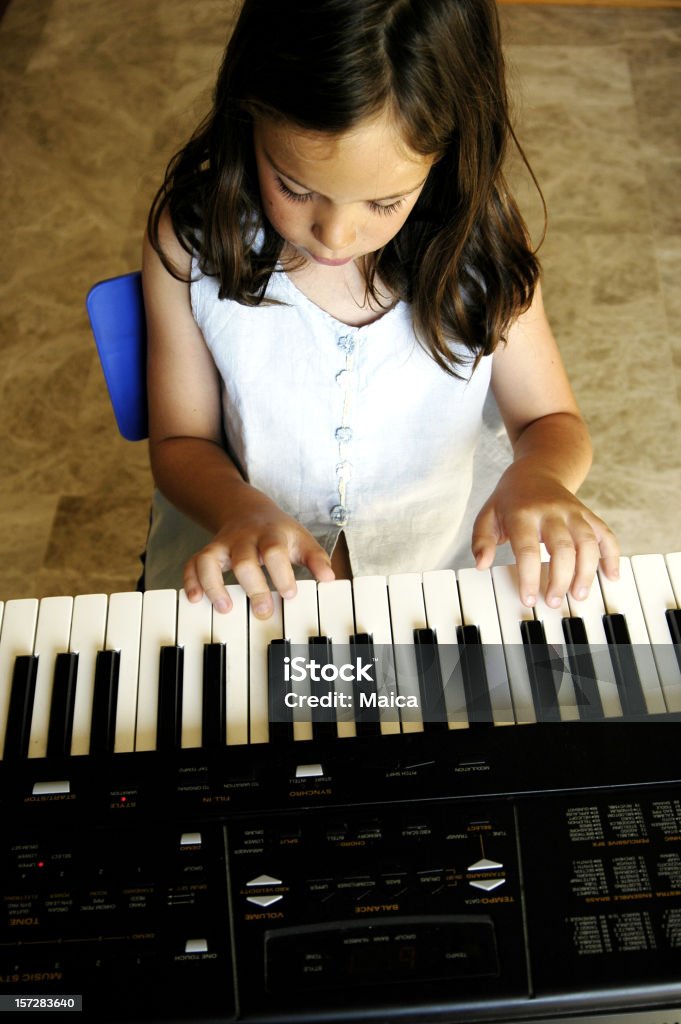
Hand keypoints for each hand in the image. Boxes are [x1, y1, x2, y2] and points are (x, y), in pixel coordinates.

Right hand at [183, 486, 334, 617]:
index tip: (290, 595)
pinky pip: (192, 563)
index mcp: (271, 535)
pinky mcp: (207, 552)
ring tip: (225, 608)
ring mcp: (223, 545)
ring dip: (214, 585)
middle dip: (253, 587)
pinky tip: (194, 599)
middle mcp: (244, 539)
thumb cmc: (279, 533)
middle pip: (244, 561)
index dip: (281, 573)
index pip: (274, 551)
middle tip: (263, 611)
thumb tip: (329, 578)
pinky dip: (190, 580)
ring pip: (209, 560)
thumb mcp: (301, 540)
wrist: (248, 510)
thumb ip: (316, 559)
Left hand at [472, 465, 619, 608]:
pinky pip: (606, 534)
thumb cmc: (510, 500)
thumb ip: (482, 540)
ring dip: (587, 571)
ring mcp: (574, 512)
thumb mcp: (488, 515)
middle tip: (553, 601)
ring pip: (588, 542)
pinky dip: (612, 555)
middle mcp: (552, 511)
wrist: (538, 470)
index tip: (528, 598)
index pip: (527, 548)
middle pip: (562, 548)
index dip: (529, 576)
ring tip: (579, 595)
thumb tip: (482, 564)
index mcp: (523, 513)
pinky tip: (612, 575)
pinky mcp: (588, 515)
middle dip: (560, 578)